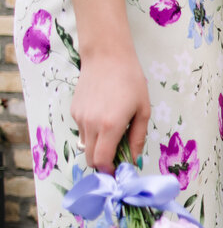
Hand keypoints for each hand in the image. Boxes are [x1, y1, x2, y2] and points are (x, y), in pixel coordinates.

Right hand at [71, 47, 150, 172]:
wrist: (107, 57)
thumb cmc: (131, 82)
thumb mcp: (143, 110)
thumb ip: (137, 137)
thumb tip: (134, 159)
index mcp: (110, 126)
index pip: (101, 161)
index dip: (109, 170)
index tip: (119, 169)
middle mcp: (91, 125)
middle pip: (90, 157)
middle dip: (103, 163)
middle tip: (118, 157)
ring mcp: (79, 118)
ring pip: (85, 145)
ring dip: (98, 147)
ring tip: (114, 133)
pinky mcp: (74, 111)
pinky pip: (82, 131)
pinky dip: (92, 133)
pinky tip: (104, 118)